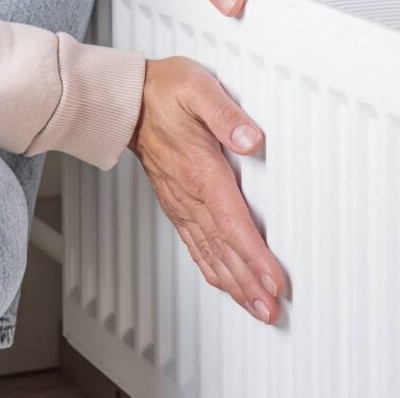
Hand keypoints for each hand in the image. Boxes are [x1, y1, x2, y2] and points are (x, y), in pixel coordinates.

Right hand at [128, 56, 285, 323]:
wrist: (125, 100)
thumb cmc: (163, 91)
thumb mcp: (198, 89)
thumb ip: (226, 115)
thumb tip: (252, 138)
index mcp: (200, 171)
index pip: (233, 224)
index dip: (255, 257)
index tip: (273, 280)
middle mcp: (190, 195)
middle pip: (224, 251)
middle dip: (249, 284)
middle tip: (272, 310)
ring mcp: (181, 204)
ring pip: (210, 255)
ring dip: (234, 285)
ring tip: (256, 308)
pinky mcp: (177, 204)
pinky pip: (196, 246)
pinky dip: (213, 270)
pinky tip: (224, 283)